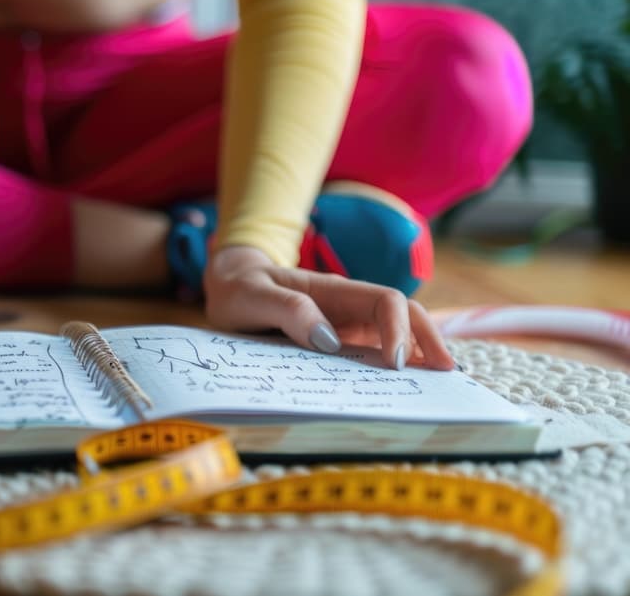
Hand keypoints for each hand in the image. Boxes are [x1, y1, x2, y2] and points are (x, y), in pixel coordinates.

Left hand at [203, 245, 454, 369]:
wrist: (230, 285)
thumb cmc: (241, 288)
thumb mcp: (252, 295)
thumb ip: (287, 310)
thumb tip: (328, 340)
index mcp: (334, 290)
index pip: (385, 301)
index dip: (397, 329)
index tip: (394, 364)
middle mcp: (349, 306)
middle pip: (405, 315)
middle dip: (428, 340)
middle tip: (447, 375)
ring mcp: (347, 325)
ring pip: (395, 335)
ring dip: (418, 356)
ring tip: (436, 388)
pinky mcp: (340, 343)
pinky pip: (373, 354)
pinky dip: (393, 369)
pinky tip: (401, 390)